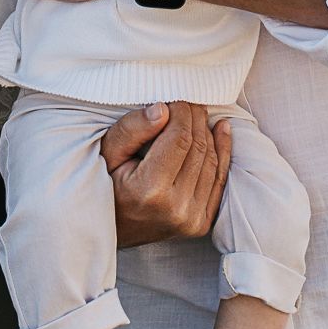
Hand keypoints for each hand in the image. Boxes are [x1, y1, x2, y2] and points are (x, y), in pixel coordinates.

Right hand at [101, 101, 232, 245]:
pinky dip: (222, 152)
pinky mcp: (201, 224)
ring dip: (207, 132)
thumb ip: (131, 129)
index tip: (174, 98)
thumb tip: (162, 109)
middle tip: (187, 100)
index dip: (182, 112)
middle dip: (195, 118)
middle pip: (198, 148)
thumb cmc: (105, 187)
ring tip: (197, 113)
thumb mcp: (106, 154)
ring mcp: (192, 219)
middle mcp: (176, 208)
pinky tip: (220, 130)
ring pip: (211, 161)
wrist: (111, 230)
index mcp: (151, 191)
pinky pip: (218, 180)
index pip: (179, 138)